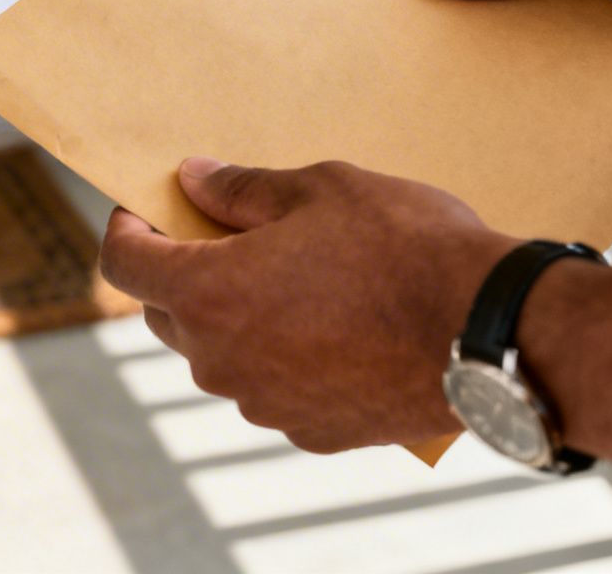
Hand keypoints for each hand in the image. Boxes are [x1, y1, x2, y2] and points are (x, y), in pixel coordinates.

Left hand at [98, 158, 516, 452]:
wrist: (488, 331)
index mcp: (208, 293)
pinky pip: (272, 388)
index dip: (128, 228)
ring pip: (220, 355)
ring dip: (236, 318)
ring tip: (295, 280)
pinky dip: (282, 358)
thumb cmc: (405, 247)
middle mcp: (221, 361)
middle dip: (182, 270)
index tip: (148, 208)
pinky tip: (333, 327)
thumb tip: (194, 179)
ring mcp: (263, 404)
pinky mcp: (310, 432)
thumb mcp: (320, 189)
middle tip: (227, 234)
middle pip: (165, 312)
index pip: (123, 262)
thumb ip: (241, 189)